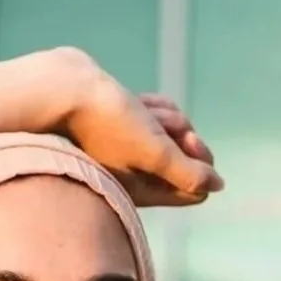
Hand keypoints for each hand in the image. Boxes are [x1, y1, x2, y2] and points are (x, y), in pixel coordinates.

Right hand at [56, 51, 221, 207]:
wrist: (63, 89)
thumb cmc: (108, 124)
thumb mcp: (156, 154)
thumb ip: (190, 175)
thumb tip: (217, 186)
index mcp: (143, 192)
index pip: (194, 190)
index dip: (199, 165)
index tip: (187, 146)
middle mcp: (136, 174)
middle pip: (186, 158)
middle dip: (179, 135)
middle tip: (161, 125)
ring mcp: (129, 147)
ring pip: (172, 131)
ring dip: (164, 116)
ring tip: (139, 111)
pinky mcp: (124, 123)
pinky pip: (157, 115)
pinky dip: (153, 105)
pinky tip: (136, 101)